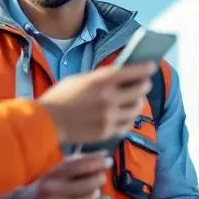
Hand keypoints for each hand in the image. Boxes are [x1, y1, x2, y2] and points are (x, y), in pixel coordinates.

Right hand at [0, 154, 110, 198]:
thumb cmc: (42, 188)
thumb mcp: (53, 173)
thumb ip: (74, 164)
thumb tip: (101, 155)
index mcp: (51, 175)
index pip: (76, 166)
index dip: (94, 162)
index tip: (108, 159)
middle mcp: (52, 191)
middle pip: (86, 184)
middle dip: (98, 179)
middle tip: (102, 176)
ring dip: (95, 194)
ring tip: (94, 191)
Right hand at [38, 62, 155, 146]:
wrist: (46, 122)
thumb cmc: (59, 98)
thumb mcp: (79, 80)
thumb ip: (99, 78)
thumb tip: (119, 76)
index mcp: (101, 81)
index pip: (133, 71)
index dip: (146, 68)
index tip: (151, 66)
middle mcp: (108, 98)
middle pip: (139, 90)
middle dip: (144, 86)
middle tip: (144, 84)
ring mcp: (109, 116)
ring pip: (136, 109)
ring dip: (138, 103)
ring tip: (136, 101)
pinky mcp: (107, 131)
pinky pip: (126, 125)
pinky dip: (128, 119)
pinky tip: (125, 116)